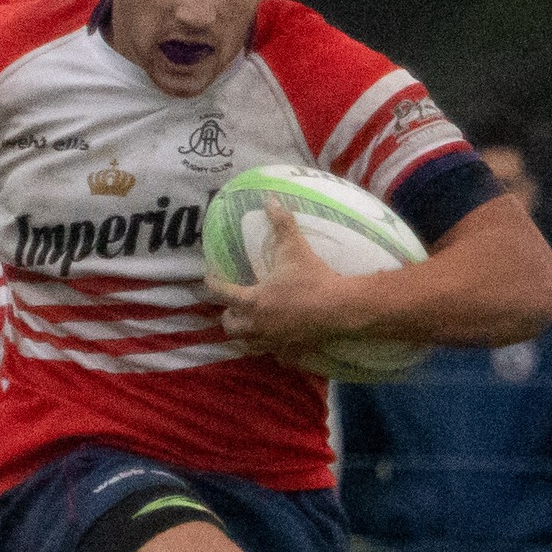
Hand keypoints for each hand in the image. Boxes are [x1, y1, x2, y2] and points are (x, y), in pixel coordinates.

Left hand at [207, 199, 350, 352]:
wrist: (340, 307)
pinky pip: (271, 354)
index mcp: (253, 300)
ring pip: (245, 343)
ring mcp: (271, 340)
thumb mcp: (295, 248)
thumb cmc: (313, 277)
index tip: (210, 276)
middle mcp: (257, 324)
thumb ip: (281, 223)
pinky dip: (269, 347)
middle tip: (233, 304)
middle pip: (228, 325)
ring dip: (243, 333)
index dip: (211, 283)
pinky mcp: (288, 350)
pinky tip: (275, 339)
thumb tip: (269, 197)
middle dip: (227, 314)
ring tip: (249, 322)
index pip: (220, 293)